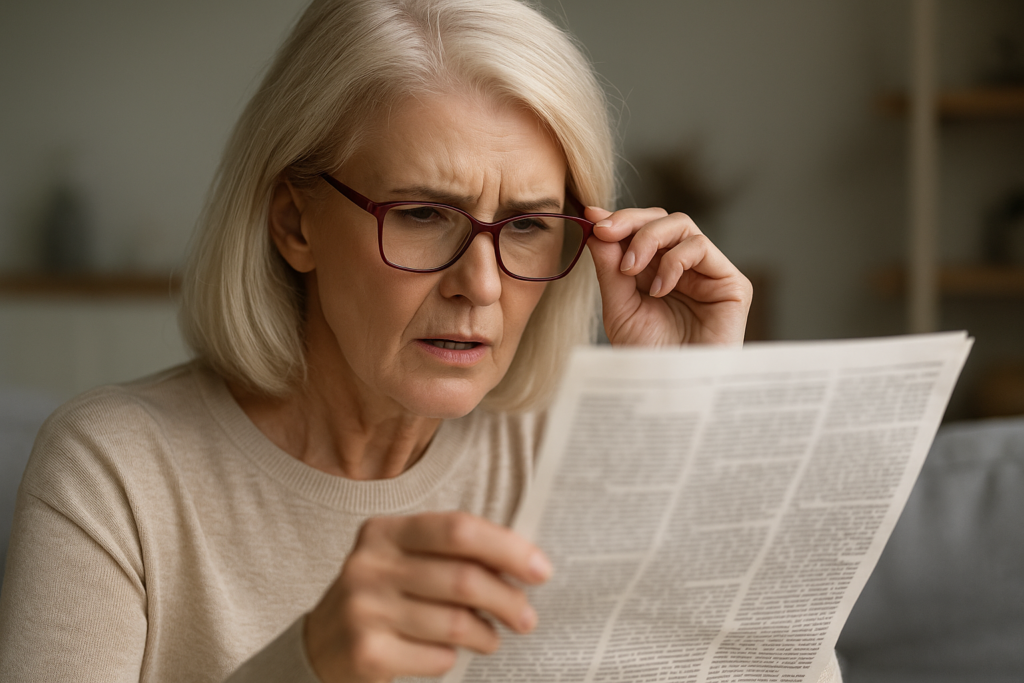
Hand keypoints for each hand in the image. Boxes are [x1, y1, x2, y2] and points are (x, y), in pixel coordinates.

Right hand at [305, 511, 551, 682]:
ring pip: (455, 623)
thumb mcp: (406, 562)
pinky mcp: (366, 653)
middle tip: (527, 617)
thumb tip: (525, 565)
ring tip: (490, 638)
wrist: (320, 648)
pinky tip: (448, 654)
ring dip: (486, 635)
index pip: (458, 529)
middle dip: (507, 600)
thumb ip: (453, 556)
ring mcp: (364, 609)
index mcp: (385, 531)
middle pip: (463, 578)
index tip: (541, 570)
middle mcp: (369, 564)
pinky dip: (453, 658)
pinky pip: (437, 657)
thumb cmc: (385, 597)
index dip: (506, 548)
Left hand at [585, 207, 751, 345]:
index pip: (641, 230)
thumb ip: (610, 267)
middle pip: (661, 219)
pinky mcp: (731, 283)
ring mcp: (708, 273)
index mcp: (656, 272)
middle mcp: (683, 268)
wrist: (673, 389)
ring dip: (648, 239)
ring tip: (631, 270)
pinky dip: (673, 261)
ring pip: (681, 225)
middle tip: (605, 232)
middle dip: (629, 221)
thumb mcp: (619, 307)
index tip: (592, 219)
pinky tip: (659, 288)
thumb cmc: (648, 356)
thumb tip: (596, 225)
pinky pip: (700, 247)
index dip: (618, 219)